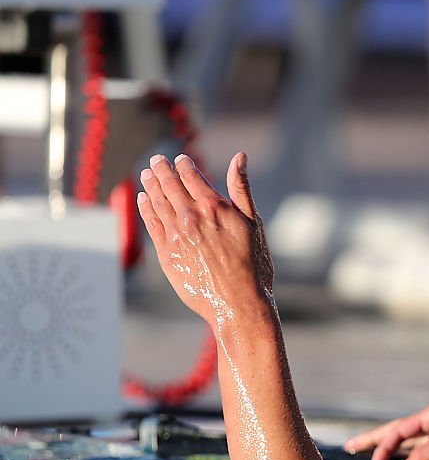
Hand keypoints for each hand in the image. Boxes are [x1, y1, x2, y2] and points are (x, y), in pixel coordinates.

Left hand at [137, 152, 274, 327]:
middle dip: (162, 170)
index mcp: (213, 207)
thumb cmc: (253, 265)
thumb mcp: (254, 223)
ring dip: (151, 186)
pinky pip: (151, 224)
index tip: (180, 159)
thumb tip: (240, 157)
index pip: (192, 177)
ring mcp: (176, 236)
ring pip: (157, 202)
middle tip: (156, 160)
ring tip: (146, 175)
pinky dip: (145, 208)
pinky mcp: (166, 254)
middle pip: (170, 186)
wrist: (238, 302)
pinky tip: (143, 200)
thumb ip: (241, 188)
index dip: (184, 165)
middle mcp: (190, 218)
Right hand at [344, 401, 428, 459]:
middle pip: (397, 430)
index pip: (399, 431)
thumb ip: (427, 455)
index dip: (382, 449)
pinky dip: (405, 454)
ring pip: (407, 439)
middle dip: (373, 440)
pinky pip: (420, 448)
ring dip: (387, 446)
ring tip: (366, 452)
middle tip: (349, 447)